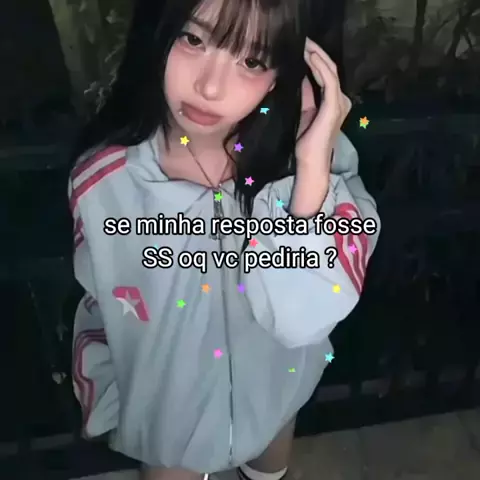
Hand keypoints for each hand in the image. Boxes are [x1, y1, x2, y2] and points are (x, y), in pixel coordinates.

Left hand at [295, 38, 351, 172]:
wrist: (310, 161)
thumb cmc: (307, 142)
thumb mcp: (306, 111)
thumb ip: (307, 95)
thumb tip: (303, 77)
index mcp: (335, 102)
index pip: (326, 75)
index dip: (316, 60)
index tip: (303, 48)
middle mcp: (341, 100)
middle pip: (330, 69)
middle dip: (317, 53)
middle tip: (304, 41)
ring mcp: (339, 102)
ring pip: (330, 71)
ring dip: (317, 56)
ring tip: (306, 44)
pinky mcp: (334, 105)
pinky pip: (328, 80)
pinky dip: (319, 66)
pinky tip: (310, 57)